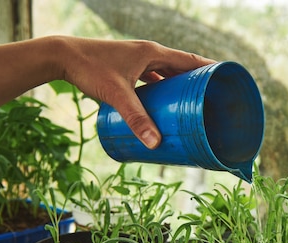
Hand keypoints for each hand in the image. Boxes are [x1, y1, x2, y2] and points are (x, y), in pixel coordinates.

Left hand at [58, 37, 214, 148]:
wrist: (61, 56)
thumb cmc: (89, 69)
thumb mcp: (116, 95)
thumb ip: (136, 119)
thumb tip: (155, 144)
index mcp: (152, 52)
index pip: (190, 60)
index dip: (210, 69)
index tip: (227, 79)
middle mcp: (147, 53)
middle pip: (180, 67)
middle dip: (196, 82)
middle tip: (212, 99)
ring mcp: (136, 60)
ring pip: (165, 73)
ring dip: (178, 86)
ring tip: (192, 104)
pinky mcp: (126, 68)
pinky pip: (151, 78)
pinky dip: (160, 89)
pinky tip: (162, 103)